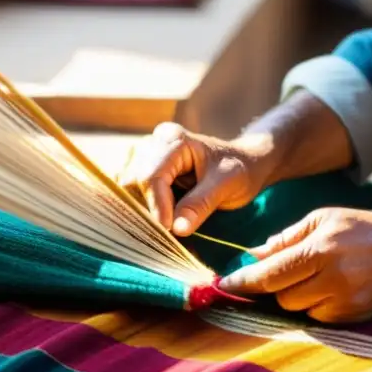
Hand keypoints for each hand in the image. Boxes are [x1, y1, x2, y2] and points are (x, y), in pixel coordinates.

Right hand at [116, 122, 276, 235]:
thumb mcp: (227, 184)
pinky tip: (158, 219)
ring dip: (141, 209)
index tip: (169, 229)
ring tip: (164, 226)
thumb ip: (201, 204)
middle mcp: (153, 143)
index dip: (156, 205)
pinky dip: (140, 208)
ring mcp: (145, 156)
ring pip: (126, 188)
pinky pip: (130, 192)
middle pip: (132, 181)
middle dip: (147, 208)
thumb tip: (177, 229)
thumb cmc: (239, 170)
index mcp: (174, 139)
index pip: (151, 175)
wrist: (244, 165)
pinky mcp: (143, 171)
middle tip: (166, 232)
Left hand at [218, 208, 371, 322]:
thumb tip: (253, 254)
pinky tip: (330, 287)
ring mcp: (342, 300)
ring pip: (297, 308)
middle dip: (272, 286)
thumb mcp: (325, 219)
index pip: (270, 273)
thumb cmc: (364, 228)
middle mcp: (330, 277)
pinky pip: (317, 317)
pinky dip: (315, 304)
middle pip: (280, 295)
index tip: (224, 283)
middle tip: (275, 274)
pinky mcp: (351, 316)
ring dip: (295, 295)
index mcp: (319, 248)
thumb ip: (288, 238)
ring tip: (311, 276)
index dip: (244, 281)